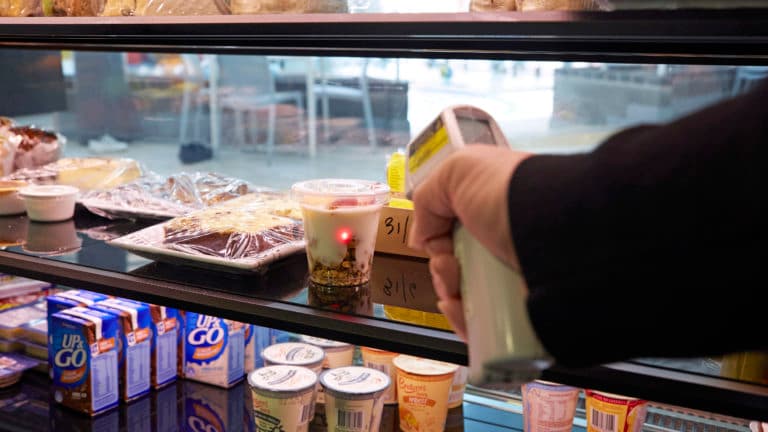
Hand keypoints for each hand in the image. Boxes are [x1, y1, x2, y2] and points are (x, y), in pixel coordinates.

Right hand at [408, 145, 531, 339]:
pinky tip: (458, 311)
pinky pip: (484, 324)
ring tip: (454, 291)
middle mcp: (505, 242)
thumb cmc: (509, 194)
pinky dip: (464, 321)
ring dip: (449, 295)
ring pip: (467, 297)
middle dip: (442, 270)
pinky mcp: (522, 310)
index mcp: (493, 209)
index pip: (455, 232)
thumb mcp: (458, 171)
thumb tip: (421, 237)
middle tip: (449, 267)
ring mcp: (514, 278)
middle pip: (458, 266)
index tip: (437, 243)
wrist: (556, 232)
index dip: (437, 241)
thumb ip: (428, 197)